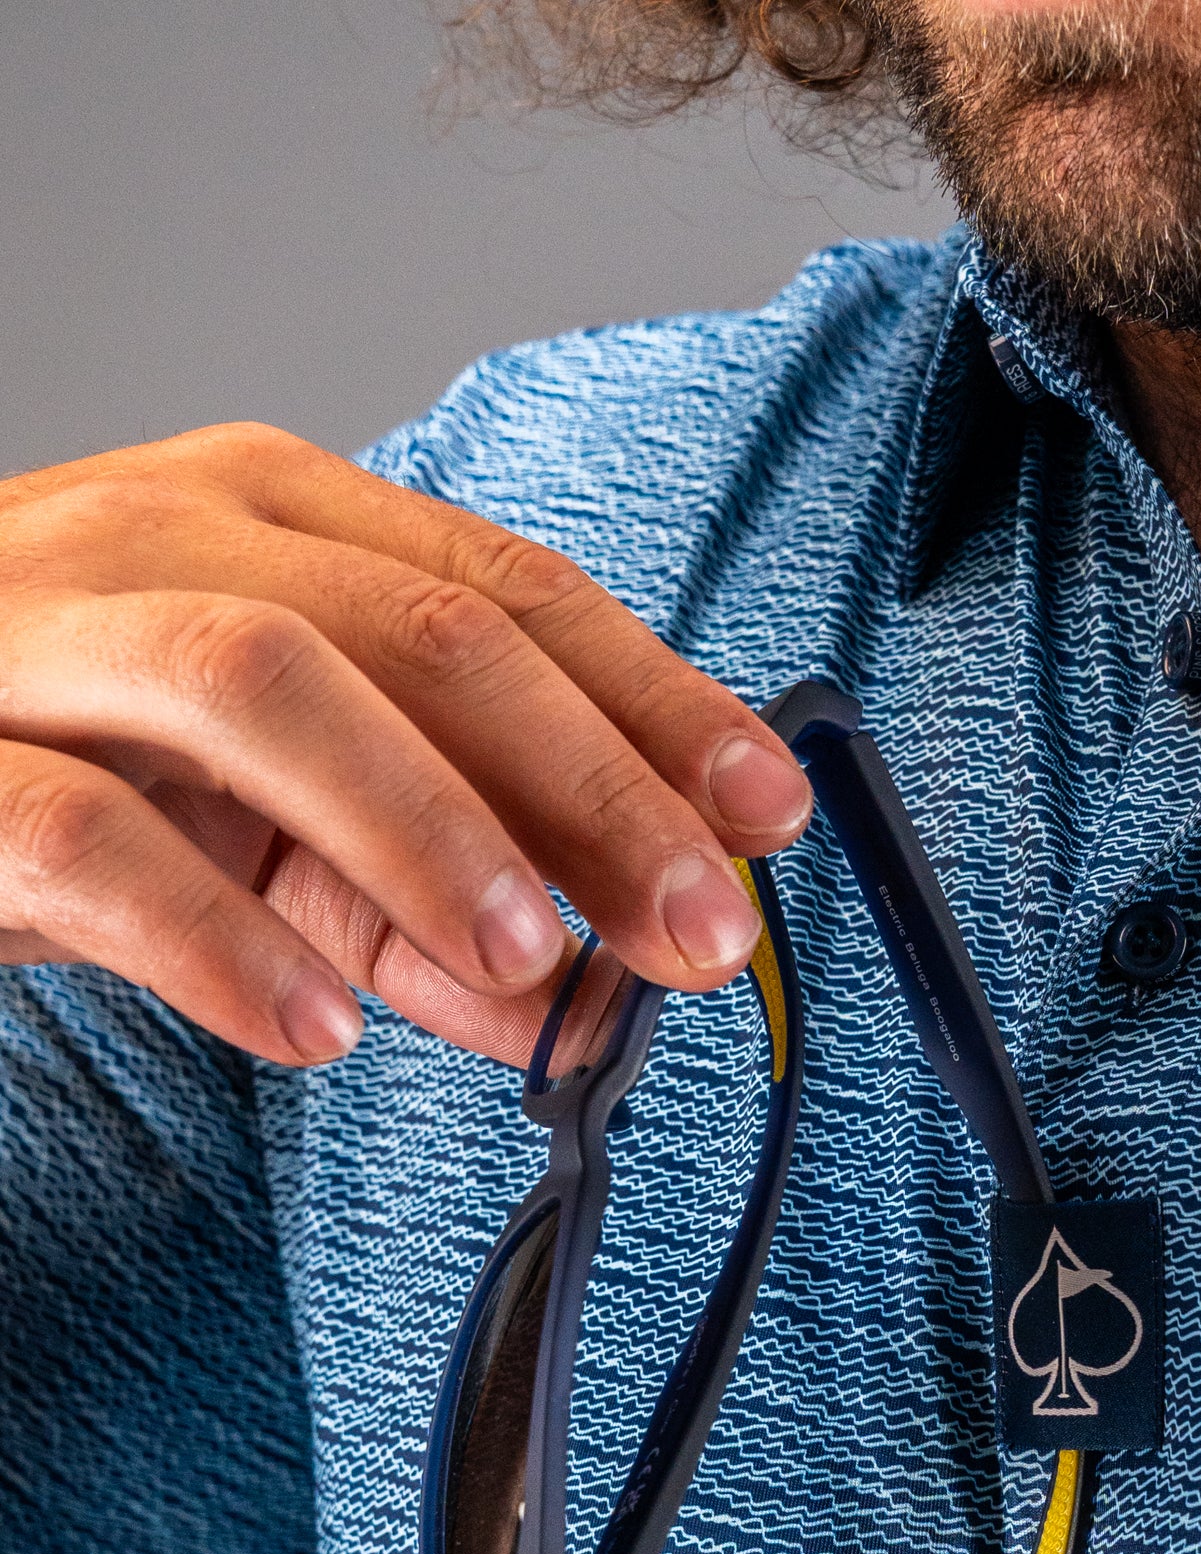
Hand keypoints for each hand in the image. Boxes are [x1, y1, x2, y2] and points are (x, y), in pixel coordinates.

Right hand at [0, 425, 813, 1065]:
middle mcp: (167, 539)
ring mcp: (41, 634)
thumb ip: (434, 905)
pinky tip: (321, 1027)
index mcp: (273, 522)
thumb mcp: (283, 829)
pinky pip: (87, 834)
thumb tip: (605, 998)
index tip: (770, 816)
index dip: (657, 705)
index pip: (508, 593)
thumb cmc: (67, 761)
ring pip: (262, 684)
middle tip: (698, 927)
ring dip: (427, 830)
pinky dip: (221, 937)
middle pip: (426, 631)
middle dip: (590, 786)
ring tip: (535, 964)